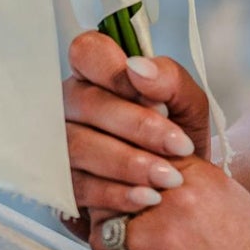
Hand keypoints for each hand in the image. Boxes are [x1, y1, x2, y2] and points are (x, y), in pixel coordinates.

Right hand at [61, 32, 207, 243]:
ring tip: (169, 177)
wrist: (180, 188)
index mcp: (99, 73)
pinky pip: (79, 186)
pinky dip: (118, 193)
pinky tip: (148, 197)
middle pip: (88, 103)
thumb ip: (170, 80)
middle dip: (138, 126)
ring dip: (129, 163)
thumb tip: (138, 67)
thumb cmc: (177, 136)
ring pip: (79, 146)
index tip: (158, 100)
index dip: (116, 72)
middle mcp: (72, 103)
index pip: (87, 52)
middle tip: (179, 147)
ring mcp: (61, 142)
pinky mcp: (62, 182)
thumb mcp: (188, 104)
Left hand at [92, 150, 249, 249]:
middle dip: (113, 209)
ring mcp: (166, 244)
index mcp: (199, 176)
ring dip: (113, 244)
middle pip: (113, 191)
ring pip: (104, 231)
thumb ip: (183, 178)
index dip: (125, 177)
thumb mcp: (226, 196)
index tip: (128, 192)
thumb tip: (135, 164)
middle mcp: (179, 203)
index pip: (134, 157)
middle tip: (129, 228)